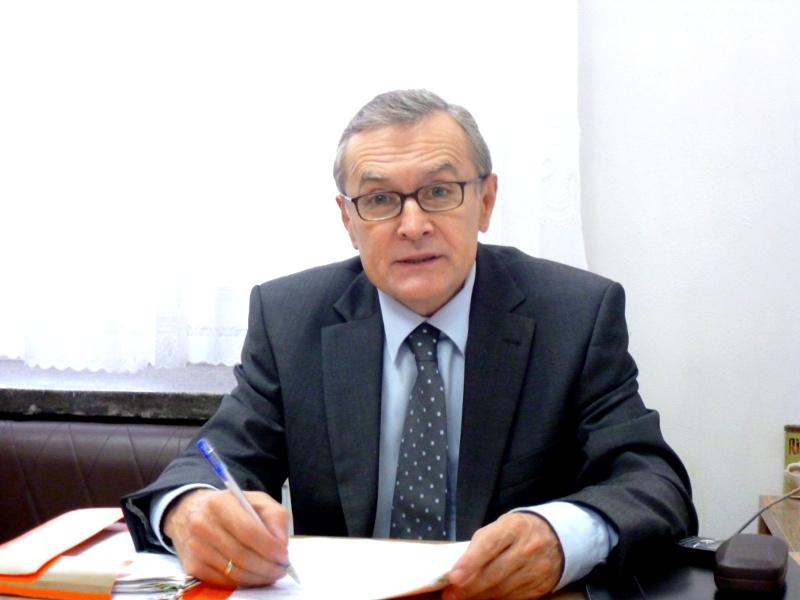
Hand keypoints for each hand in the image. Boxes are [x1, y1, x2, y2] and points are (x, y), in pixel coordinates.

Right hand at [163, 488, 289, 587]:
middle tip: (281, 569)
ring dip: (258, 577)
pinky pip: (223, 581)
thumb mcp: (257, 500)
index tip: (284, 555)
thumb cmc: (231, 506)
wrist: (191, 512)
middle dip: (267, 566)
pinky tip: (254, 577)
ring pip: (233, 572)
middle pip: (241, 555)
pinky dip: (243, 582)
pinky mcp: (193, 566)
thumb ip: (275, 517)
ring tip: (272, 574)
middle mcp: (203, 525)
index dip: (268, 546)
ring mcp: (196, 548)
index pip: (248, 531)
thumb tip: (281, 543)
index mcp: (220, 504)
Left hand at [443, 512, 563, 599]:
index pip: (490, 544)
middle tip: (451, 593)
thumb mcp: (499, 527)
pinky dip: (495, 599)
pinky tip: (482, 598)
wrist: (554, 538)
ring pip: (503, 589)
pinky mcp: (540, 587)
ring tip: (461, 597)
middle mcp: (528, 547)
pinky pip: (513, 597)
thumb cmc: (516, 531)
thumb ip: (480, 545)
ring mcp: (536, 568)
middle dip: (470, 586)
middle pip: (496, 572)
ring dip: (479, 596)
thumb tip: (457, 570)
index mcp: (514, 527)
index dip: (470, 562)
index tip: (454, 576)